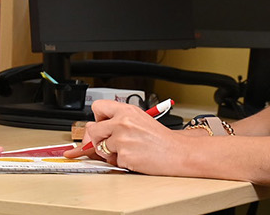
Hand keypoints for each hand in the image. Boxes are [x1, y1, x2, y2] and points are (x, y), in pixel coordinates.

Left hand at [63, 100, 184, 172]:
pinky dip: (121, 162)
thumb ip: (117, 121)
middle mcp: (122, 122)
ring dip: (110, 152)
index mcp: (127, 110)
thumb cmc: (161, 139)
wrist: (178, 152)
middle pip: (93, 129)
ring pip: (100, 147)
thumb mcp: (139, 120)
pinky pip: (112, 161)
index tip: (102, 125)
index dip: (98, 118)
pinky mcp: (124, 156)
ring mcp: (122, 139)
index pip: (98, 107)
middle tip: (112, 142)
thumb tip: (92, 130)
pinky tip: (134, 157)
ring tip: (128, 150)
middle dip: (99, 138)